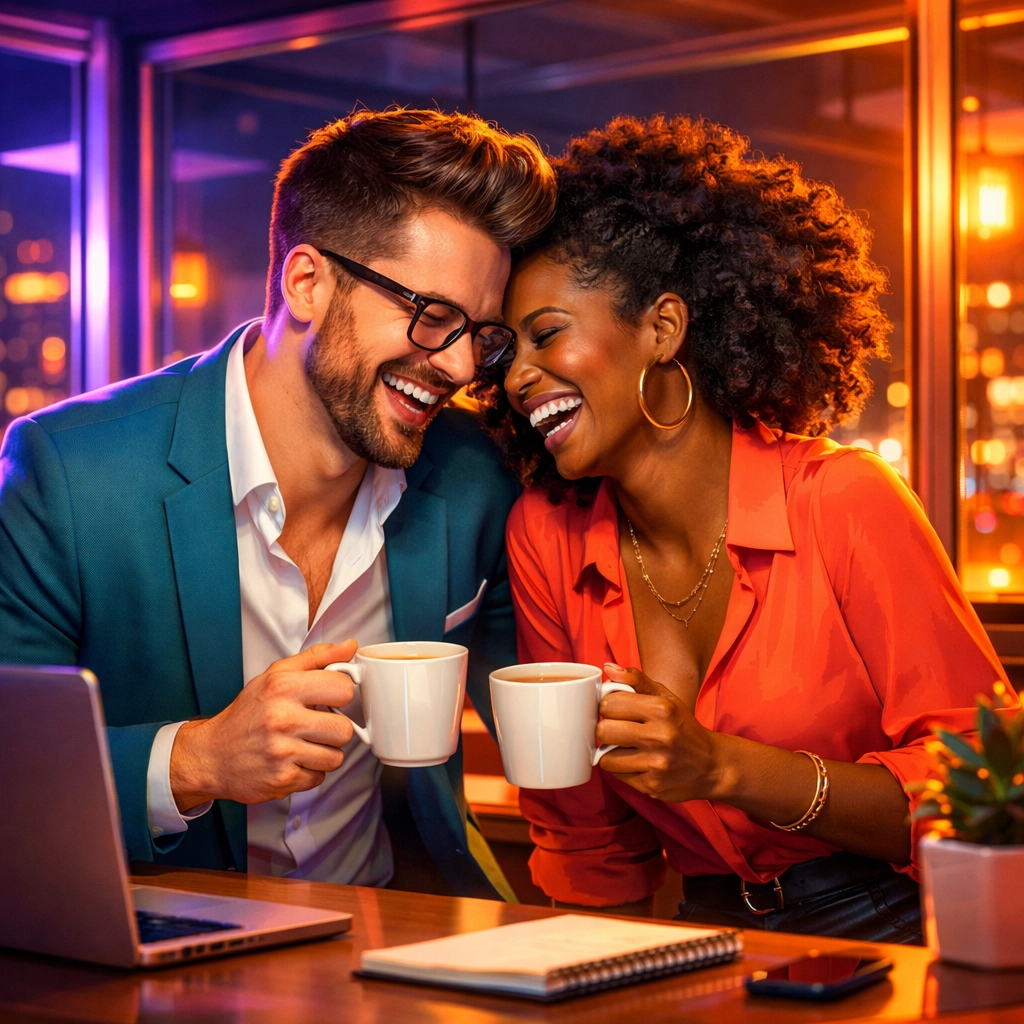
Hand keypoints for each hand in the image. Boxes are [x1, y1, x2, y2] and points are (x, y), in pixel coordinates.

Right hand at [170, 640, 358, 810]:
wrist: (211, 755)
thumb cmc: (247, 714)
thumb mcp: (275, 676)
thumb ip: (316, 659)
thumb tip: (349, 646)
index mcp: (283, 687)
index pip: (344, 688)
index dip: (340, 695)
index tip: (331, 698)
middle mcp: (282, 719)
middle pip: (344, 729)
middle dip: (334, 729)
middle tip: (316, 726)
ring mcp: (282, 752)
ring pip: (336, 757)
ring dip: (324, 754)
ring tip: (303, 744)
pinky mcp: (282, 780)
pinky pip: (319, 778)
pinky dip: (309, 772)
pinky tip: (292, 761)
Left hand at [596, 663, 722, 802]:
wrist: (712, 766)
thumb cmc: (683, 727)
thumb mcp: (666, 697)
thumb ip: (636, 680)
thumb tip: (608, 668)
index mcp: (662, 709)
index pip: (609, 703)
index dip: (607, 706)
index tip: (614, 710)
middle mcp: (660, 736)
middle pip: (603, 730)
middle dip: (605, 729)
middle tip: (616, 729)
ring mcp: (656, 764)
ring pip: (606, 757)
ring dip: (610, 752)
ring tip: (624, 747)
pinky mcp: (652, 786)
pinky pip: (618, 775)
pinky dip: (621, 768)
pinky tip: (635, 762)